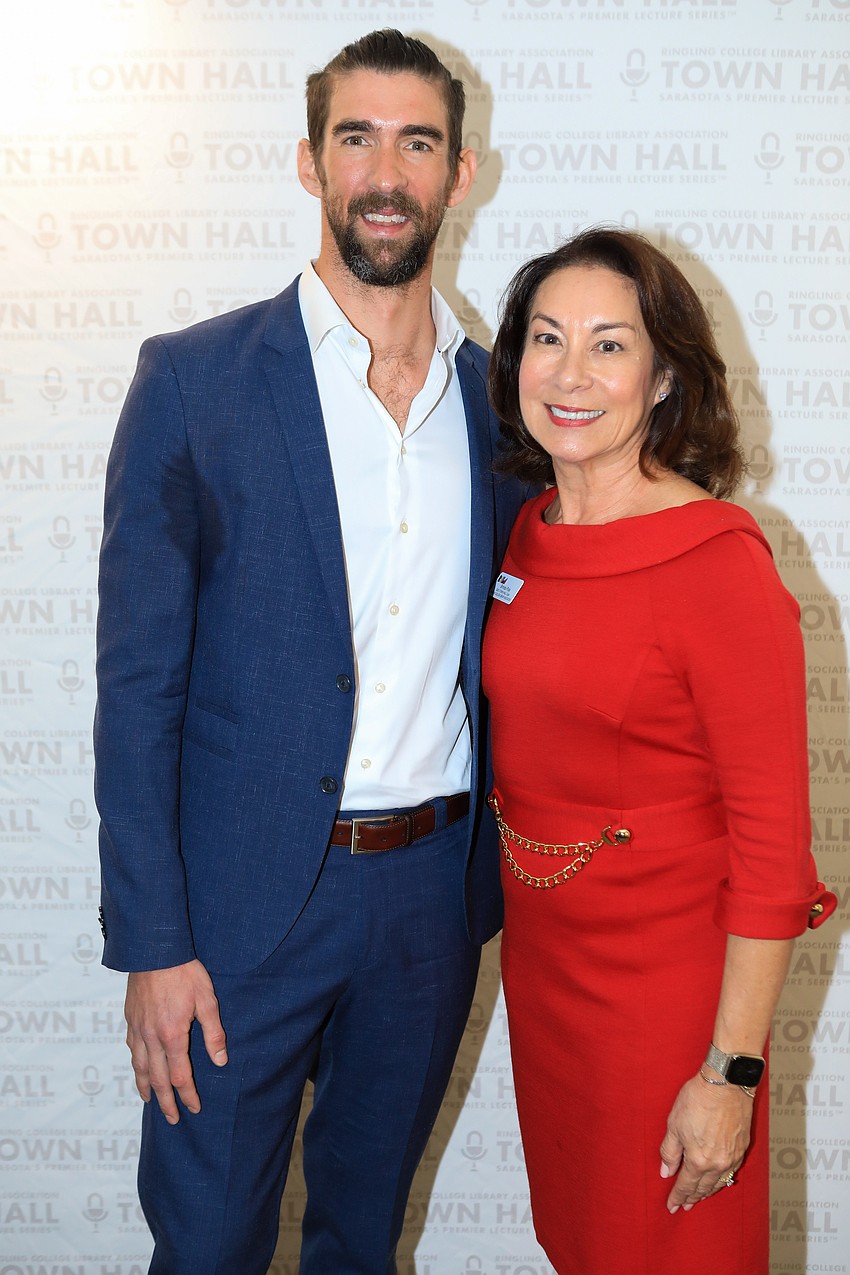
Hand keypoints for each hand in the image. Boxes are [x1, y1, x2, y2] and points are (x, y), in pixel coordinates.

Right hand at [124, 959, 226, 1124]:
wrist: (154, 950)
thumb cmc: (185, 972)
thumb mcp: (207, 1000)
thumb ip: (213, 1033)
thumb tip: (221, 1061)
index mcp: (172, 1035)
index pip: (180, 1075)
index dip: (187, 1095)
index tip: (194, 1108)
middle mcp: (151, 1036)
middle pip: (157, 1078)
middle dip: (166, 1101)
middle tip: (172, 1119)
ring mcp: (137, 1028)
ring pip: (138, 1066)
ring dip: (145, 1086)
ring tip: (150, 1101)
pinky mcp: (130, 1018)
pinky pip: (130, 1048)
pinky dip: (135, 1063)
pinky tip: (138, 1066)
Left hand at [659, 1073, 752, 1213]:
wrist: (726, 1084)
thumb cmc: (698, 1100)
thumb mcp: (674, 1125)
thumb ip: (670, 1152)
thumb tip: (666, 1172)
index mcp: (699, 1160)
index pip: (686, 1186)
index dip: (677, 1197)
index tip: (672, 1206)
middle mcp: (718, 1164)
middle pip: (703, 1188)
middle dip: (692, 1198)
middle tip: (684, 1206)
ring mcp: (732, 1157)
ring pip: (719, 1183)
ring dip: (708, 1192)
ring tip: (700, 1197)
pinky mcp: (742, 1148)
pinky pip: (731, 1172)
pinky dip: (722, 1180)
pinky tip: (718, 1180)